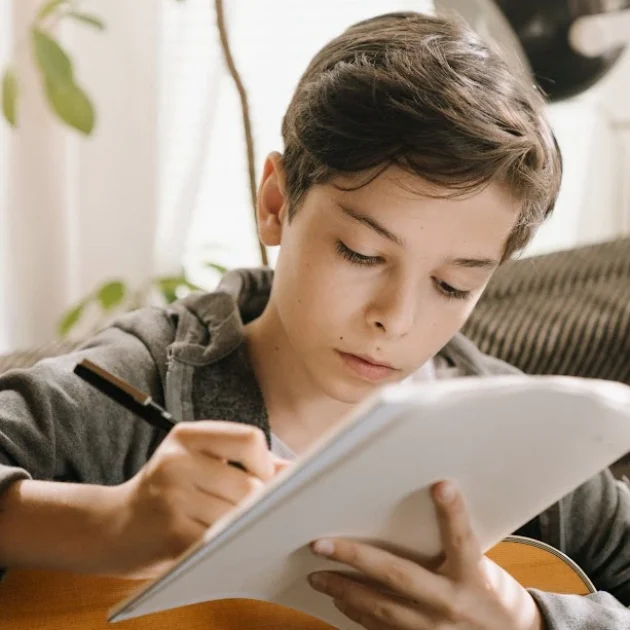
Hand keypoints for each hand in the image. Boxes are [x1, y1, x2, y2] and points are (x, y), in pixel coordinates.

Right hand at [106, 421, 288, 578]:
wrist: (112, 528)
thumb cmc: (165, 492)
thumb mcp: (197, 461)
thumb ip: (243, 460)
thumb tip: (295, 470)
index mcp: (186, 435)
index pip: (249, 439)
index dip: (265, 464)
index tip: (262, 480)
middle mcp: (176, 460)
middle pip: (249, 483)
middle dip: (258, 503)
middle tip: (251, 512)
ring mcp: (171, 496)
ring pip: (239, 514)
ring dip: (244, 526)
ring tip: (231, 527)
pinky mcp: (171, 532)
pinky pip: (221, 539)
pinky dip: (228, 544)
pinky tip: (218, 543)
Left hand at [308, 481, 543, 629]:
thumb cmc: (492, 595)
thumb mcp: (482, 567)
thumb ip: (451, 547)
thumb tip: (418, 509)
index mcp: (472, 576)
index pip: (461, 539)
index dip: (452, 513)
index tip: (441, 486)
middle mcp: (451, 603)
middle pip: (399, 577)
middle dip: (356, 558)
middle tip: (322, 545)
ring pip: (382, 610)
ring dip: (345, 591)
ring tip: (319, 576)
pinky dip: (358, 615)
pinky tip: (340, 600)